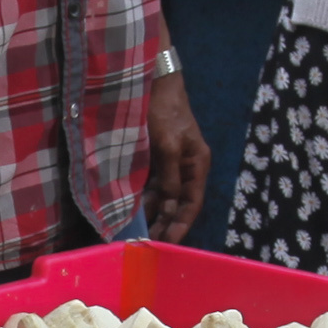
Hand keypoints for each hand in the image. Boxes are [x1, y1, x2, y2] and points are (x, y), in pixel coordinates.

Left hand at [143, 71, 210, 239]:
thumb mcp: (168, 145)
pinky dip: (143, 198)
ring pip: (163, 196)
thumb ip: (169, 177)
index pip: (192, 203)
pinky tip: (130, 211)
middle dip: (165, 223)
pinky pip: (150, 185)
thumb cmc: (165, 111)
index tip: (169, 243)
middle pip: (177, 203)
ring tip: (137, 233)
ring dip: (152, 214)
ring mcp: (170, 164)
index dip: (182, 224)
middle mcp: (186, 168)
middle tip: (147, 244)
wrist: (153, 82)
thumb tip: (168, 206)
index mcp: (197, 165)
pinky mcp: (155, 158)